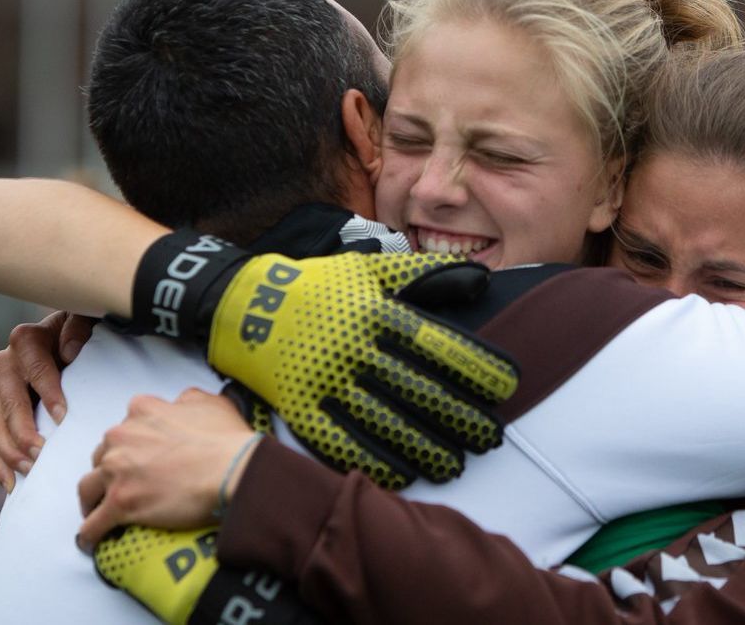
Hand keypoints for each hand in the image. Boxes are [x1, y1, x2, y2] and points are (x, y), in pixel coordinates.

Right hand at [0, 311, 94, 490]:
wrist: (67, 340)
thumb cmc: (82, 332)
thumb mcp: (86, 319)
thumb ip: (80, 327)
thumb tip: (69, 351)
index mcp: (27, 340)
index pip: (35, 366)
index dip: (47, 390)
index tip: (62, 416)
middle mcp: (5, 363)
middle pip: (9, 400)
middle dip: (23, 429)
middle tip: (41, 452)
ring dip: (10, 449)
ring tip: (29, 469)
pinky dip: (1, 463)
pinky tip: (12, 483)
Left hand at [77, 389, 256, 549]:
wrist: (232, 469)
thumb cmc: (226, 439)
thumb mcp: (210, 403)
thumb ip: (187, 400)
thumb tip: (180, 404)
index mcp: (142, 411)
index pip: (124, 428)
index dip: (131, 445)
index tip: (138, 457)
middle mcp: (122, 437)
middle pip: (101, 456)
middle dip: (109, 470)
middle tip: (124, 484)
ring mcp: (117, 471)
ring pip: (88, 488)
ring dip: (92, 500)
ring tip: (100, 512)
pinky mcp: (119, 503)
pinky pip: (92, 525)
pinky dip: (88, 535)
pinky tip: (91, 543)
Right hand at [128, 229, 519, 488]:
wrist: (240, 301)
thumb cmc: (317, 285)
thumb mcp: (369, 269)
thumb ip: (424, 275)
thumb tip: (479, 280)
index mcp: (374, 311)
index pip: (435, 342)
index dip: (473, 366)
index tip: (505, 386)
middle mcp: (353, 346)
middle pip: (415, 388)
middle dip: (458, 415)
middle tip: (490, 437)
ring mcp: (323, 378)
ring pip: (382, 419)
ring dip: (422, 445)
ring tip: (455, 464)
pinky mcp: (297, 405)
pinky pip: (338, 439)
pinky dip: (370, 459)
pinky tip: (401, 474)